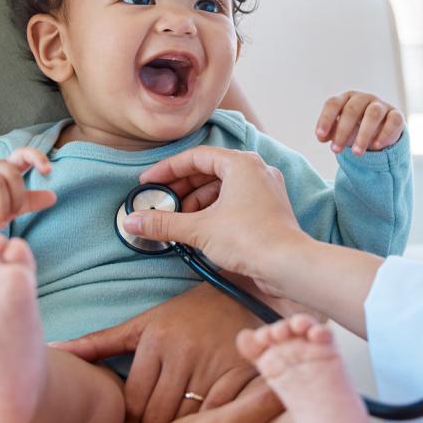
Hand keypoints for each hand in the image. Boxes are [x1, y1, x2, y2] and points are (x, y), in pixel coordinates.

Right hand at [0, 148, 56, 227]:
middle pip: (11, 174)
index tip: (48, 171)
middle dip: (16, 198)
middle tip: (12, 216)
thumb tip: (53, 197)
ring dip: (1, 206)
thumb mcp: (15, 203)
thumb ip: (33, 200)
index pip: (23, 153)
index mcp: (8, 166)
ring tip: (0, 223)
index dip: (36, 157)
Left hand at [50, 283, 264, 422]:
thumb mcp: (142, 325)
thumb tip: (53, 350)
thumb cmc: (184, 315)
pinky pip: (217, 415)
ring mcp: (213, 363)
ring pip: (186, 421)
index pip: (134, 401)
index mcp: (155, 339)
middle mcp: (183, 350)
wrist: (241, 294)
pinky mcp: (241, 373)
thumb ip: (99, 343)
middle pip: (158, 415)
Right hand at [122, 147, 310, 284]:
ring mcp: (265, 189)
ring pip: (222, 187)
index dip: (168, 170)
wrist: (289, 265)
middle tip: (160, 203)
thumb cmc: (250, 239)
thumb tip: (132, 221)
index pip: (195, 157)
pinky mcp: (269, 209)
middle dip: (181, 188)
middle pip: (209, 171)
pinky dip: (214, 210)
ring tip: (178, 220)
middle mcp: (256, 170)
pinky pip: (235, 201)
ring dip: (197, 201)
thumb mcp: (199, 229)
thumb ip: (164, 223)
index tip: (148, 182)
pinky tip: (199, 228)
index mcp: (241, 163)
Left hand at [315, 90, 404, 155]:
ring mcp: (381, 105)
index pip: (333, 103)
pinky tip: (375, 146)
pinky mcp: (396, 115)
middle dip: (342, 131)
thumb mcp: (341, 130)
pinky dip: (384, 134)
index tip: (320, 136)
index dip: (326, 119)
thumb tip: (322, 137)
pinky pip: (393, 121)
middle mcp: (363, 98)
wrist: (381, 131)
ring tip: (356, 152)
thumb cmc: (355, 128)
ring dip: (363, 134)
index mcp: (346, 98)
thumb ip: (330, 132)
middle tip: (335, 150)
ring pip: (373, 114)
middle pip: (352, 109)